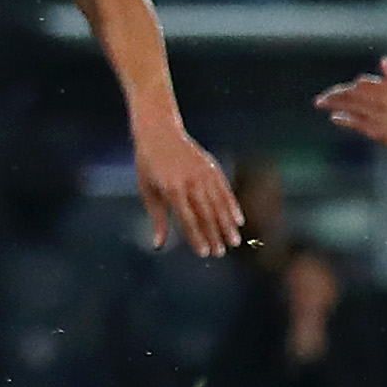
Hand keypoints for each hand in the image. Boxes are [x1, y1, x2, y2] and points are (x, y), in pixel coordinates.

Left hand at [130, 116, 245, 256]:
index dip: (196, 237)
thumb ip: (157, 219)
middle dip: (214, 235)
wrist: (159, 132)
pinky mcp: (212, 167)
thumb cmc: (148, 166)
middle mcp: (190, 181)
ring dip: (227, 224)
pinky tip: (238, 220)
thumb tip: (158, 245)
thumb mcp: (148, 192)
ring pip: (219, 203)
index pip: (187, 219)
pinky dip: (232, 205)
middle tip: (220, 253)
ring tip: (234, 242)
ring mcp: (203, 173)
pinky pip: (225, 189)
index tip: (203, 253)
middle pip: (206, 213)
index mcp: (171, 189)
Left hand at [316, 57, 386, 162]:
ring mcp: (379, 114)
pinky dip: (343, 119)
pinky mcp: (377, 129)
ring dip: (333, 104)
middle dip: (334, 95)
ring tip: (320, 104)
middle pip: (352, 93)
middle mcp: (382, 98)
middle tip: (320, 98)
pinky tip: (334, 118)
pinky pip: (355, 122)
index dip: (348, 88)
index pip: (362, 84)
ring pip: (350, 106)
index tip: (339, 91)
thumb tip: (384, 60)